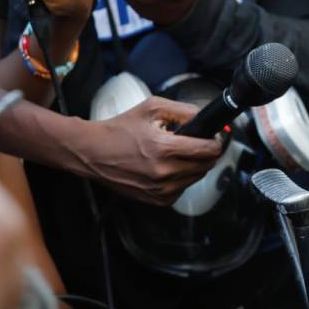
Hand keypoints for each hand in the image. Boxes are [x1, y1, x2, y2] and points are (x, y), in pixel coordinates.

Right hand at [79, 96, 222, 203]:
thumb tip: (207, 117)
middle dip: (206, 152)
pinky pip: (183, 188)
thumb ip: (184, 111)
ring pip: (197, 178)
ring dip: (194, 165)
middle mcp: (164, 173)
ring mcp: (160, 190)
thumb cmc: (120, 129)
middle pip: (207, 165)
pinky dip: (181, 178)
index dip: (216, 141)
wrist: (92, 152)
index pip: (208, 150)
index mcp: (163, 149)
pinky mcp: (157, 200)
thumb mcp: (152, 108)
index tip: (214, 137)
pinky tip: (167, 166)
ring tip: (176, 153)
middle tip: (195, 142)